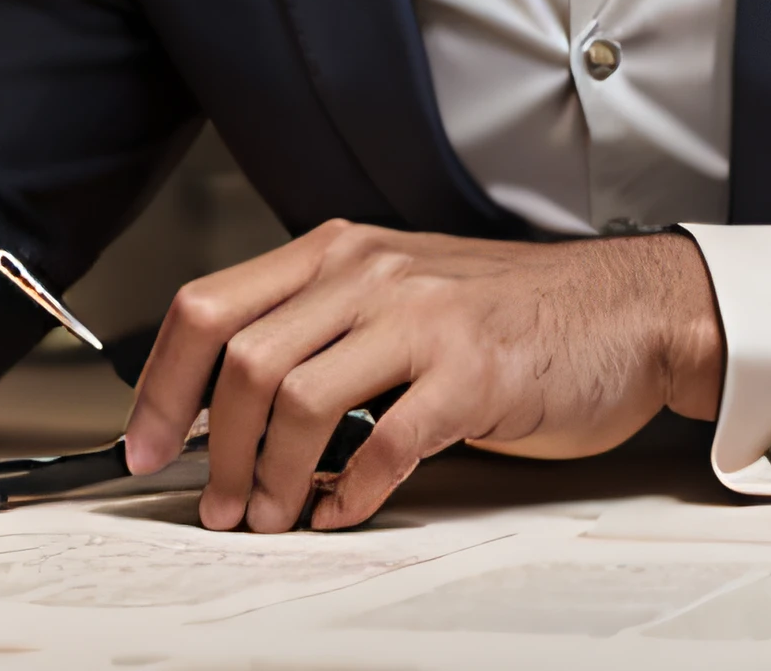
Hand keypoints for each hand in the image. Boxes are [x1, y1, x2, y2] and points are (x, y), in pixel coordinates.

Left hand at [120, 222, 725, 532]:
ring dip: (270, 478)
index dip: (161, 387)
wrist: (626, 310)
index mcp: (338, 253)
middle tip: (214, 506)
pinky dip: (350, 492)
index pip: (208, 308)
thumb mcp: (400, 294)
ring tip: (272, 517)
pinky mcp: (473, 374)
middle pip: (242, 361)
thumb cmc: (512, 313)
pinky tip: (346, 511)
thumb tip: (230, 414)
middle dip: (210, 450)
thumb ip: (322, 330)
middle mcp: (370, 274)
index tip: (144, 448)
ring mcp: (423, 320)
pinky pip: (385, 442)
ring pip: (297, 400)